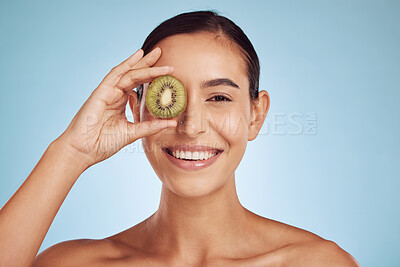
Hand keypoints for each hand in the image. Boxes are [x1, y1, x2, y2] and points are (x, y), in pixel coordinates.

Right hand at [55, 47, 175, 167]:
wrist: (83, 150)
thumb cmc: (103, 143)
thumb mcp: (133, 133)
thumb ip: (151, 126)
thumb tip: (172, 122)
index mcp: (121, 102)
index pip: (138, 85)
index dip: (152, 76)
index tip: (167, 71)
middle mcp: (115, 94)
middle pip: (134, 75)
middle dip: (148, 63)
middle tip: (161, 51)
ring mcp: (107, 92)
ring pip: (128, 73)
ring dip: (143, 64)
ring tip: (157, 54)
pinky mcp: (101, 93)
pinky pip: (115, 75)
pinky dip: (126, 64)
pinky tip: (137, 55)